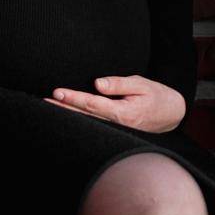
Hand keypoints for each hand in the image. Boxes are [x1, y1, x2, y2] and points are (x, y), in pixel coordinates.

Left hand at [46, 75, 185, 132]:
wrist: (171, 115)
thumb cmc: (157, 97)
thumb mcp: (142, 85)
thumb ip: (120, 84)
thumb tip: (98, 83)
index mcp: (122, 112)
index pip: (92, 104)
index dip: (73, 98)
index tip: (57, 92)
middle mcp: (116, 125)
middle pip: (84, 117)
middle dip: (63, 109)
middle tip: (42, 101)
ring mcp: (114, 130)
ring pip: (86, 123)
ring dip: (67, 116)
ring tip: (47, 107)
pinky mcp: (113, 130)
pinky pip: (93, 125)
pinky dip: (78, 119)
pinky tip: (65, 116)